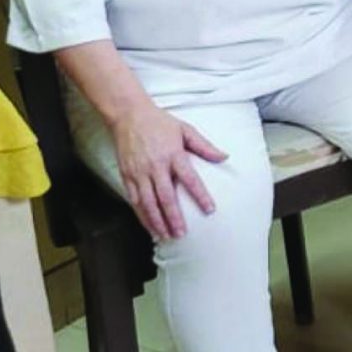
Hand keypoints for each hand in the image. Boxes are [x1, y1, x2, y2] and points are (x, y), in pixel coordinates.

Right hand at [106, 102, 226, 241]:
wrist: (129, 115)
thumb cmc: (160, 122)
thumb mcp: (185, 130)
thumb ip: (204, 146)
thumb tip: (224, 157)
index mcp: (173, 154)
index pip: (190, 179)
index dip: (200, 195)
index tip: (209, 209)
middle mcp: (156, 166)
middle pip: (166, 197)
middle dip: (174, 217)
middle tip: (182, 234)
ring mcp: (139, 172)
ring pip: (148, 202)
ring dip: (156, 221)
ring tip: (165, 235)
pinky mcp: (127, 175)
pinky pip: (134, 199)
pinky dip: (141, 214)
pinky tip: (148, 225)